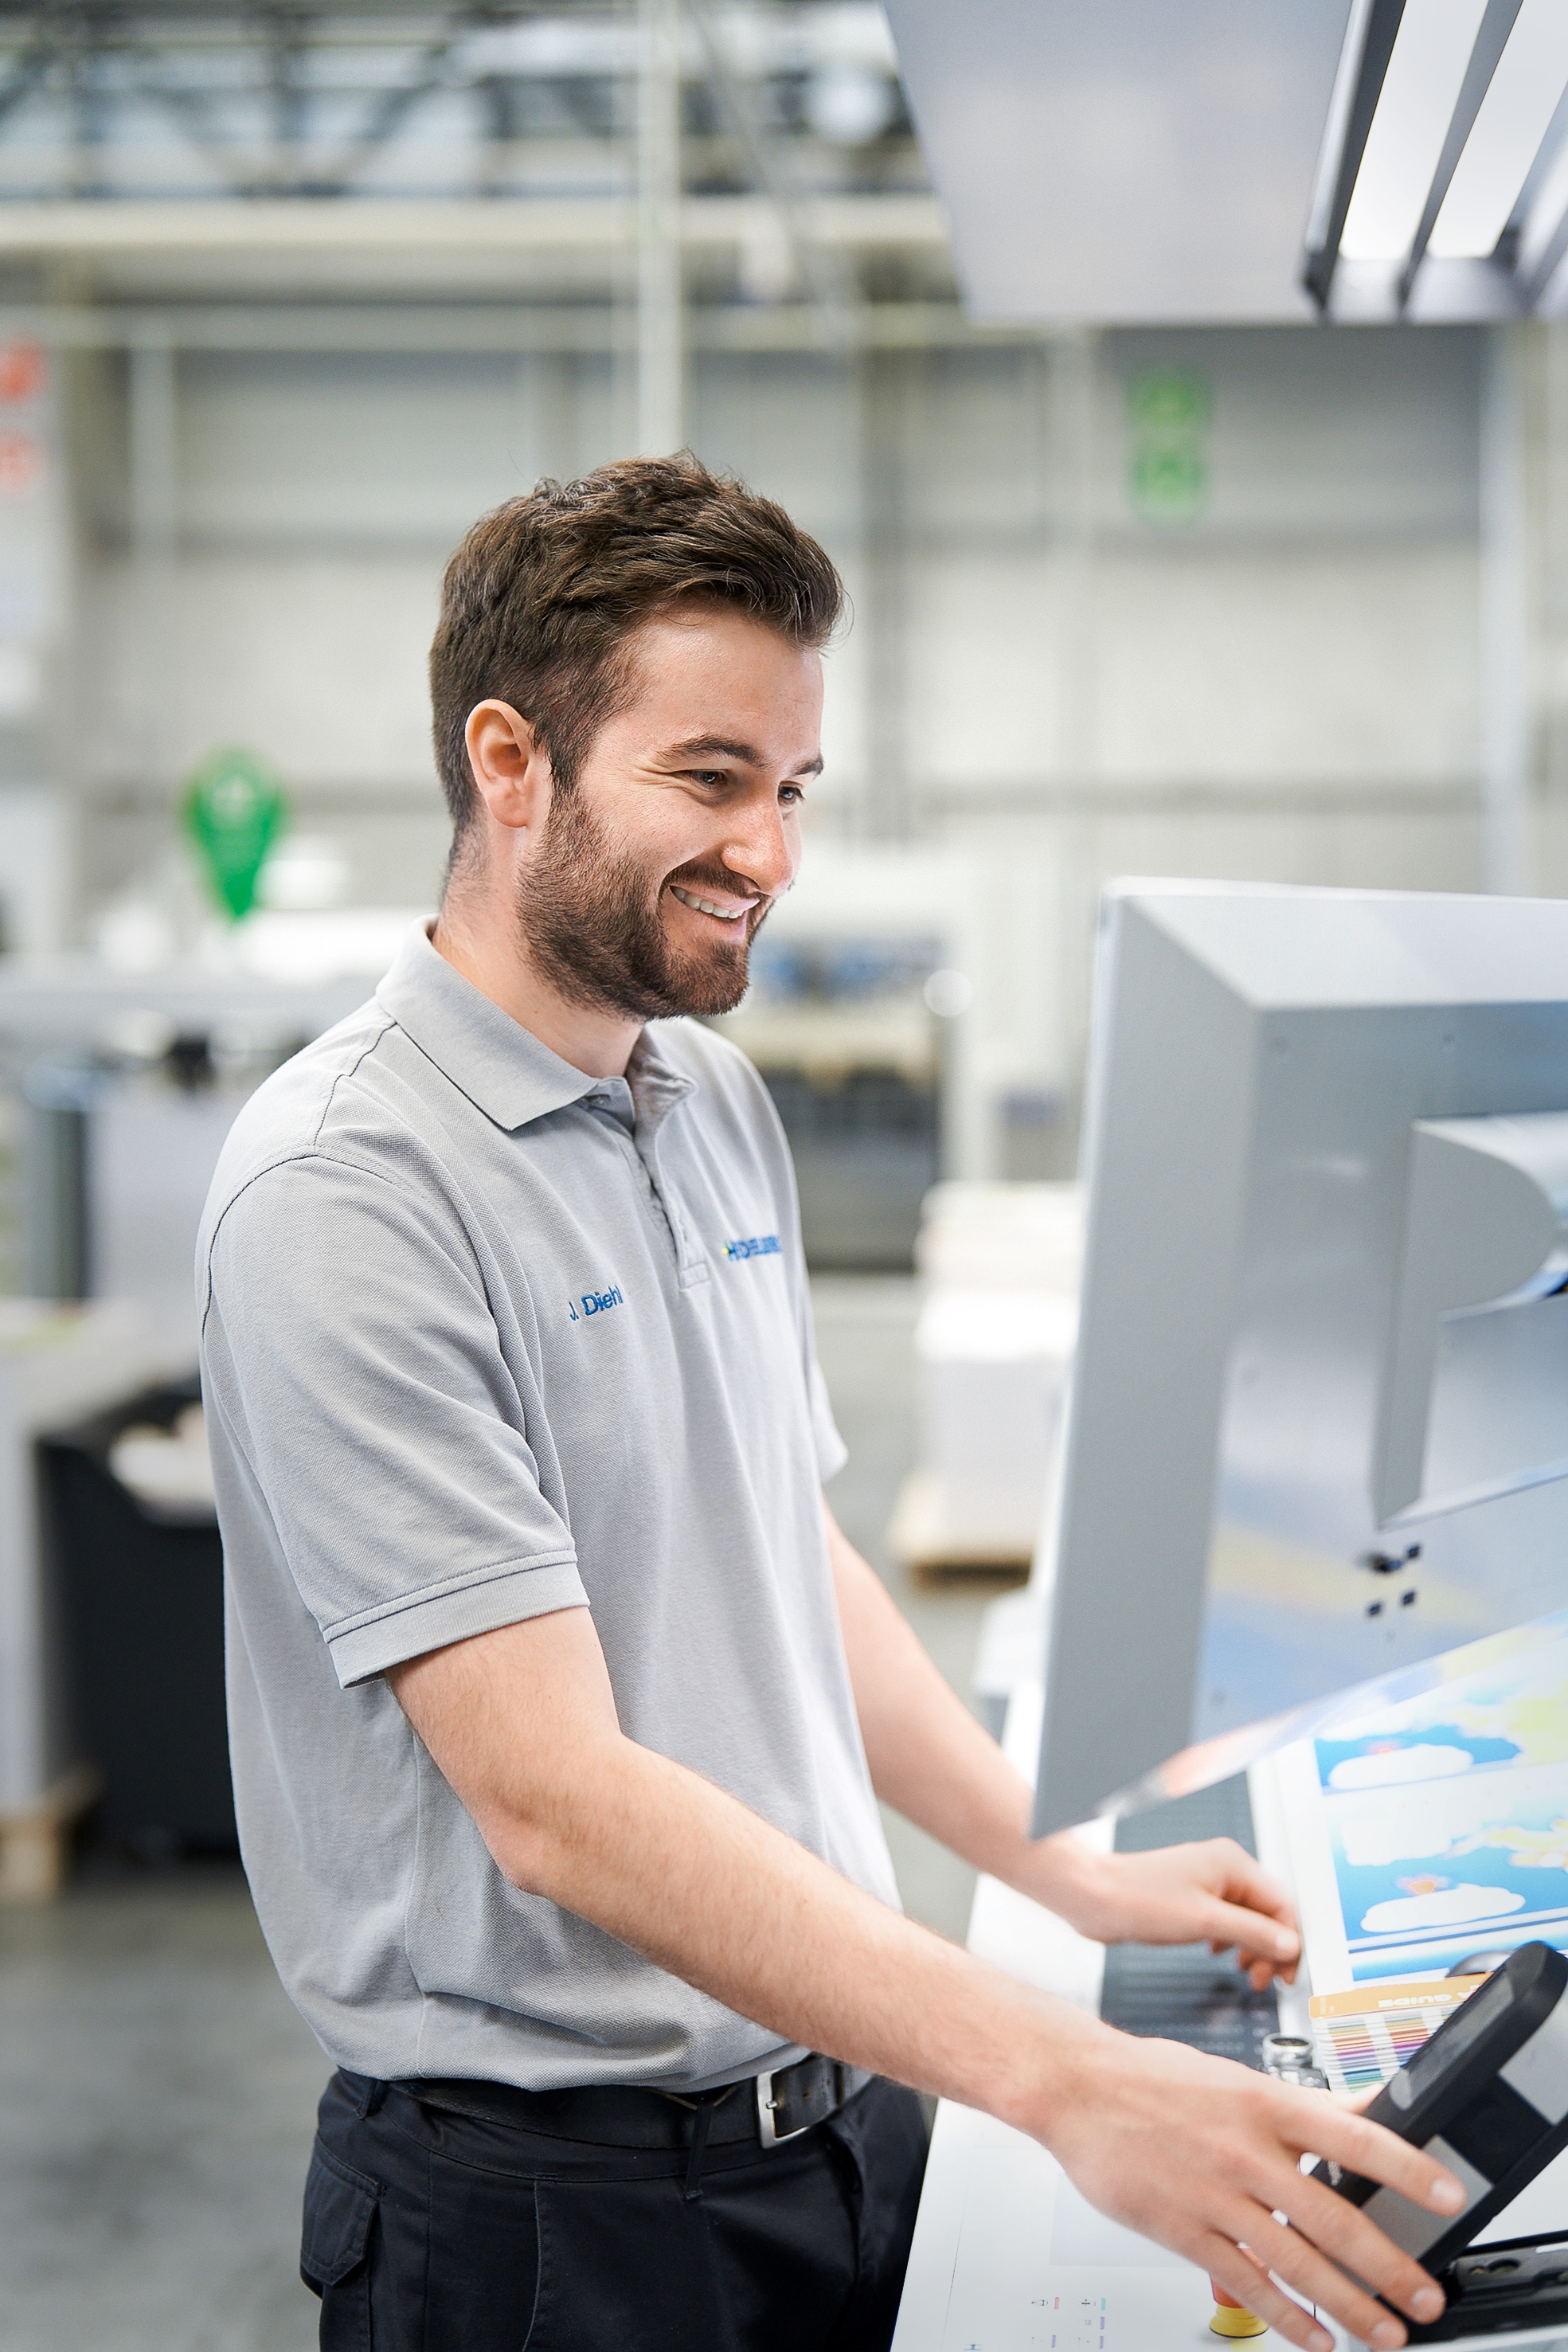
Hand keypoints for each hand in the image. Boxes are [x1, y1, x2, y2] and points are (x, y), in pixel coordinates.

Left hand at [1027, 1835, 1300, 1987]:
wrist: (1095, 1897)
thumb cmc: (1140, 1900)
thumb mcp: (1206, 1921)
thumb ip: (1253, 1933)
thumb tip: (1289, 1945)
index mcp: (1233, 1864)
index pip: (1281, 1904)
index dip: (1290, 1942)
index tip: (1289, 1973)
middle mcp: (1223, 1868)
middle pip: (1267, 1912)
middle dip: (1271, 1949)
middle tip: (1266, 1980)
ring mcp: (1206, 1881)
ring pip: (1247, 1918)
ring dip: (1252, 1948)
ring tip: (1247, 1974)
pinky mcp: (1191, 1897)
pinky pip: (1226, 1920)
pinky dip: (1231, 1941)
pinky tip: (1219, 1955)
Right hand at [1042, 2032, 1460, 2351]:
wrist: (1075, 2088)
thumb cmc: (1152, 2079)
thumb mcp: (1236, 2077)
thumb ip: (1302, 2104)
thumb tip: (1365, 2113)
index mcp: (1264, 2103)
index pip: (1354, 2138)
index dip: (1408, 2169)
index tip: (1448, 2196)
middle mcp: (1246, 2151)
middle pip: (1335, 2218)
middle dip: (1390, 2267)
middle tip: (1426, 2297)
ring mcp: (1215, 2195)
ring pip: (1297, 2262)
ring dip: (1349, 2305)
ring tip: (1384, 2333)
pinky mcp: (1184, 2231)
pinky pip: (1246, 2283)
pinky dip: (1286, 2317)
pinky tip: (1313, 2338)